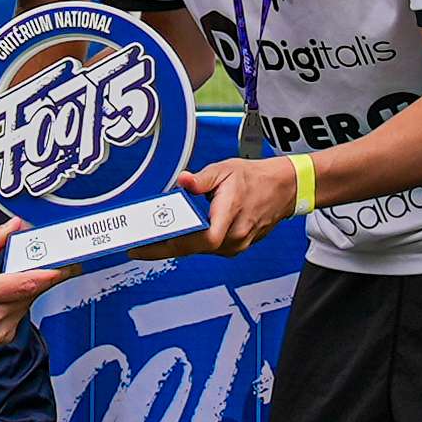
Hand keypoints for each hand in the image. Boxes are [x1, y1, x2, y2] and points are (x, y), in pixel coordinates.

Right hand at [0, 217, 71, 344]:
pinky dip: (20, 303)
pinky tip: (5, 299)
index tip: (67, 265)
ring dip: (29, 290)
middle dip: (43, 276)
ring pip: (29, 304)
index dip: (49, 274)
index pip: (25, 283)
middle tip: (52, 263)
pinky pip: (22, 315)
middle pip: (31, 292)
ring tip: (9, 281)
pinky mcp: (3, 337)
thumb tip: (15, 225)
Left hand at [154, 156, 299, 257]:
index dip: (170, 245)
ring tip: (151, 241)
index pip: (200, 239)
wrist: (283, 189)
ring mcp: (236, 245)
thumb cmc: (255, 179)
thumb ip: (201, 179)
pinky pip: (208, 249)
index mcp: (230, 214)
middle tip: (138, 245)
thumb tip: (183, 180)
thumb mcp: (225, 170)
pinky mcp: (235, 247)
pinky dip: (191, 243)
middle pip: (192, 248)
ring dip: (177, 245)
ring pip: (199, 250)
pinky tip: (177, 237)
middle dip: (164, 247)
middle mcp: (234, 236)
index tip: (145, 247)